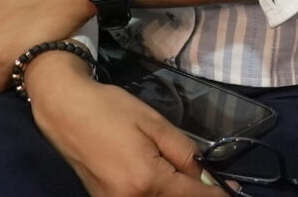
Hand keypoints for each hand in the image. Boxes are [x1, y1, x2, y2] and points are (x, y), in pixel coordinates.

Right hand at [28, 61, 215, 196]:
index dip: (216, 195)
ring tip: (187, 180)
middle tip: (213, 183)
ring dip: (175, 194)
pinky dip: (157, 195)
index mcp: (146, 181)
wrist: (64, 110)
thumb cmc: (110, 110)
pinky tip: (166, 183)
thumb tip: (204, 176)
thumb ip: (184, 153)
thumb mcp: (154, 124)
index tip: (233, 192)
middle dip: (195, 194)